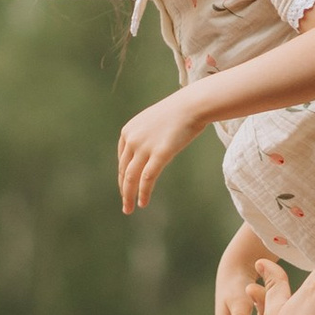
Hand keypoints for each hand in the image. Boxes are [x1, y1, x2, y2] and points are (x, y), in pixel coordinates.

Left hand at [117, 88, 204, 215]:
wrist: (192, 105)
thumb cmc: (178, 113)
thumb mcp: (154, 123)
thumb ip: (147, 137)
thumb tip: (148, 152)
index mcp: (128, 131)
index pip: (122, 160)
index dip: (123, 177)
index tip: (127, 187)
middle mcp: (132, 139)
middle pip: (124, 170)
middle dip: (124, 190)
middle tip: (125, 205)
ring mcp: (144, 146)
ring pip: (131, 178)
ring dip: (129, 196)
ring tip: (129, 209)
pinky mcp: (159, 154)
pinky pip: (147, 179)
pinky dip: (143, 193)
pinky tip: (143, 203)